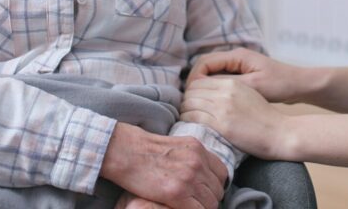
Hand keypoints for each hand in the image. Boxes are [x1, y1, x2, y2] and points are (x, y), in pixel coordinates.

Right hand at [100, 123, 227, 208]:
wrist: (125, 151)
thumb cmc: (143, 149)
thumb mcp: (175, 145)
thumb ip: (191, 157)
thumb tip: (201, 172)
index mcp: (198, 149)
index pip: (222, 173)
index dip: (214, 185)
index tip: (204, 191)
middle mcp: (197, 162)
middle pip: (217, 190)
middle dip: (208, 198)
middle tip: (193, 202)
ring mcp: (189, 177)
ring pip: (210, 203)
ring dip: (201, 207)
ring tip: (186, 206)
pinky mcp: (177, 193)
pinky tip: (180, 208)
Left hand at [181, 77, 289, 159]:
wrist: (280, 133)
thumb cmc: (265, 117)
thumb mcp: (248, 93)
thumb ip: (229, 89)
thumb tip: (210, 92)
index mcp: (232, 83)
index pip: (200, 80)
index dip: (192, 89)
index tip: (192, 99)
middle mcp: (225, 92)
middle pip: (192, 90)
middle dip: (186, 99)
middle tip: (187, 108)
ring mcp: (223, 108)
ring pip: (190, 103)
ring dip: (185, 110)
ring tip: (187, 117)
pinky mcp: (222, 125)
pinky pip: (194, 117)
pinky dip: (188, 120)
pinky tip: (189, 124)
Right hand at [187, 48, 303, 102]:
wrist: (300, 85)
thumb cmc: (280, 84)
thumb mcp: (253, 86)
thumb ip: (228, 84)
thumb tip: (203, 87)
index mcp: (236, 56)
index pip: (204, 62)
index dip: (194, 78)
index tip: (189, 95)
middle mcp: (235, 57)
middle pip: (205, 67)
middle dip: (195, 83)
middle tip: (189, 101)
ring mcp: (238, 66)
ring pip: (212, 74)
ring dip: (204, 87)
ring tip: (198, 104)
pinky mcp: (242, 75)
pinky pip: (221, 80)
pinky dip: (214, 89)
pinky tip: (212, 103)